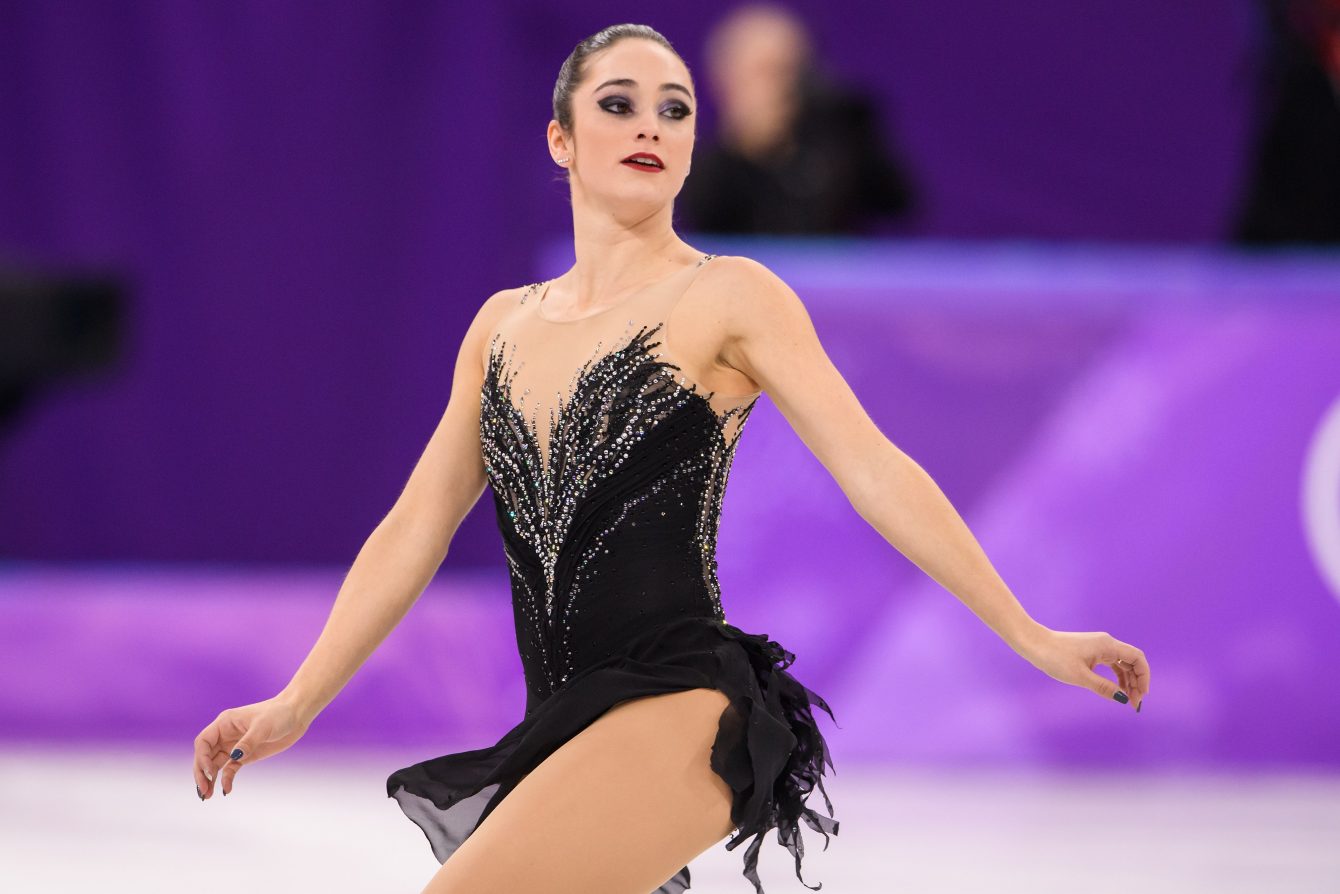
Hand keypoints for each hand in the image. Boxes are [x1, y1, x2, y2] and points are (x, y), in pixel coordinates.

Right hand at [192, 695, 309, 799]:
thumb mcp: (263, 726)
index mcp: (225, 723)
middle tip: (203, 791)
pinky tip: (226, 790)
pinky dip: (226, 779)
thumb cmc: (278, 714)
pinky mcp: (245, 755)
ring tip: (206, 796)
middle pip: (205, 755)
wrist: (296, 715)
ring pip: (215, 764)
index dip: (202, 758)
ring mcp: (235, 746)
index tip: (209, 772)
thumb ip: (248, 742)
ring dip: (210, 779)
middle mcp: (225, 735)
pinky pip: (230, 769)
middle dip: (201, 773)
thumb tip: (235, 756)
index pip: (203, 742)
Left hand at [1019, 627, 1148, 710]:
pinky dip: (1116, 677)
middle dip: (1136, 682)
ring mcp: (1099, 646)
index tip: (1142, 695)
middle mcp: (1106, 643)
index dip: (1144, 676)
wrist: (1034, 644)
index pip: (1137, 658)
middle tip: (1134, 704)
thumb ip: (1103, 687)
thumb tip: (1123, 699)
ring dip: (1127, 681)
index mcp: (1107, 645)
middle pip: (1132, 662)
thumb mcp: (1080, 676)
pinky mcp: (1091, 651)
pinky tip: (1116, 690)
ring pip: (1122, 664)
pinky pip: (1111, 664)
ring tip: (1127, 700)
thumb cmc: (1055, 658)